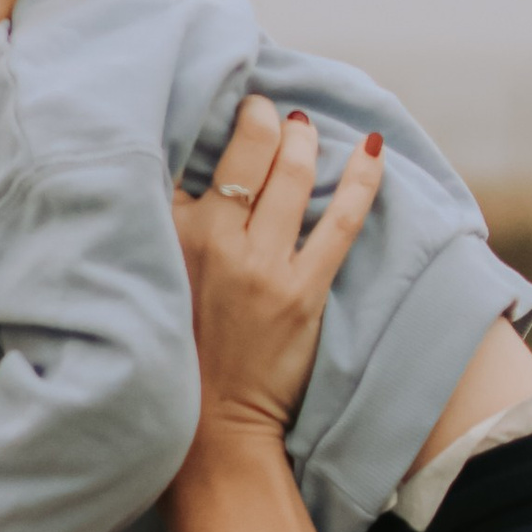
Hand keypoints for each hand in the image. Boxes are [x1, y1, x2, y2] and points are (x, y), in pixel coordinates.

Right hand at [172, 96, 382, 451]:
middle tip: (275, 113)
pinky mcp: (300, 291)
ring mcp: (260, 265)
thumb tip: (197, 170)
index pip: (197, 156)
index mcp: (171, 233)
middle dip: (267, 120)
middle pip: (248, 152)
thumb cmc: (184, 348)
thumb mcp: (159, 276)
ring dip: (306, 141)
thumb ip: (173, 225)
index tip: (239, 107)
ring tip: (308, 129)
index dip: (224, 122)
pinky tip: (373, 152)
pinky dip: (362, 180)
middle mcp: (212, 240)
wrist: (210, 424)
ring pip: (292, 175)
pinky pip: (342, 219)